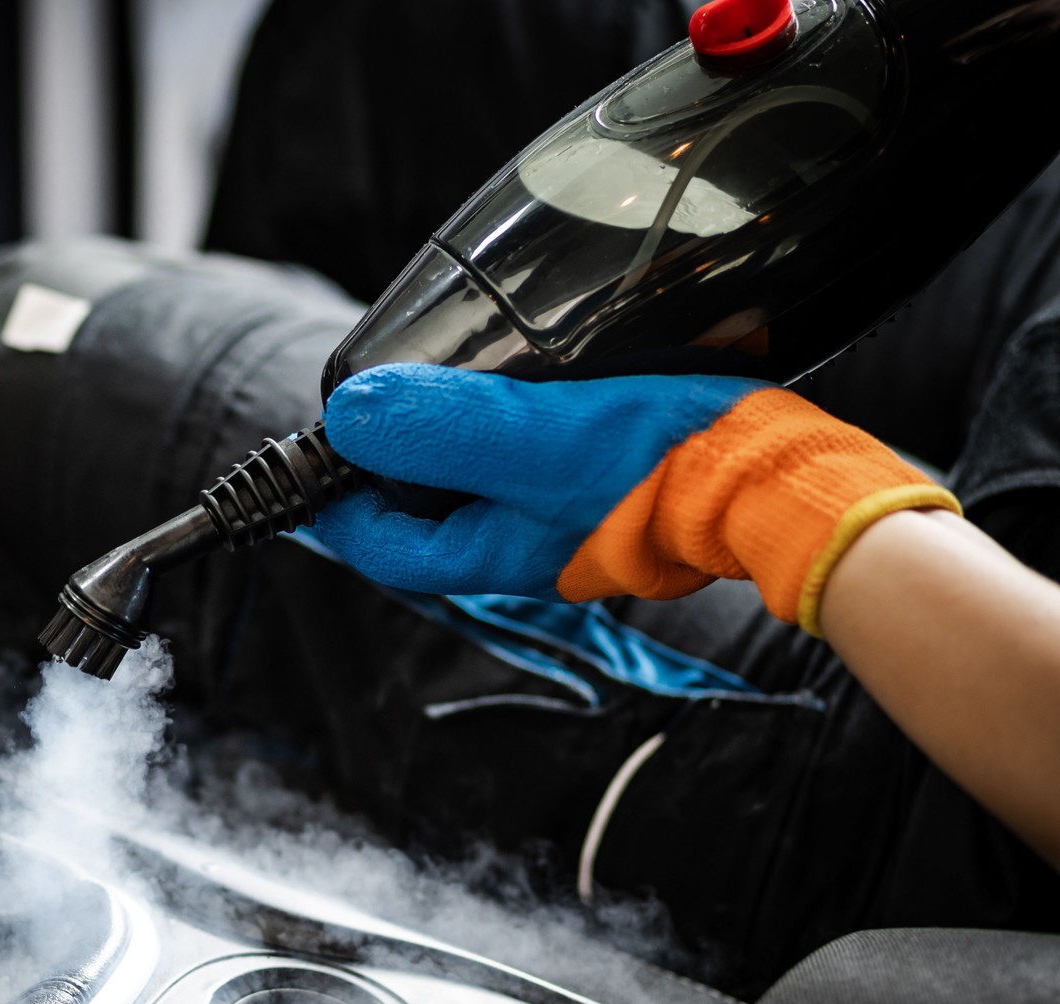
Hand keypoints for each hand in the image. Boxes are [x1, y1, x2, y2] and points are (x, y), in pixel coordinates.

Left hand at [314, 364, 959, 633]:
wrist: (781, 479)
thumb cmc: (663, 468)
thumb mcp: (535, 439)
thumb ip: (441, 430)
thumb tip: (350, 414)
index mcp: (489, 545)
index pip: (378, 542)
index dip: (328, 503)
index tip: (295, 464)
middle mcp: (519, 541)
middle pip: (420, 515)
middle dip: (382, 470)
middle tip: (359, 411)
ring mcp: (563, 517)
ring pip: (475, 486)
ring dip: (444, 443)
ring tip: (425, 387)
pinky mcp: (604, 483)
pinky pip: (528, 461)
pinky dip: (505, 429)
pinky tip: (517, 386)